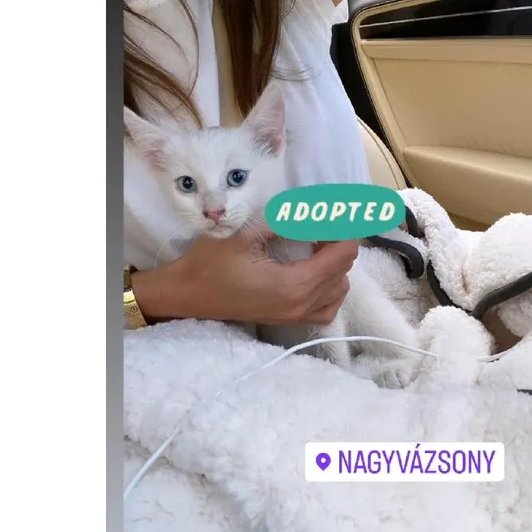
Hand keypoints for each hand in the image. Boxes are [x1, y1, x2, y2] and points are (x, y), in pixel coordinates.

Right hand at [133, 226, 357, 325]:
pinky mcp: (288, 320)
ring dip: (335, 265)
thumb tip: (317, 211)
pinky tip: (315, 272)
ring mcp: (296, 316)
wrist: (188, 294)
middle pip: (344, 270)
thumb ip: (287, 223)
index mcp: (294, 284)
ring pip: (339, 289)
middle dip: (338, 244)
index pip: (342, 256)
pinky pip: (326, 309)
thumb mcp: (247, 234)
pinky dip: (330, 289)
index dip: (342, 231)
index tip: (328, 214)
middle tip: (318, 223)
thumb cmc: (212, 262)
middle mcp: (301, 304)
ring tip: (315, 246)